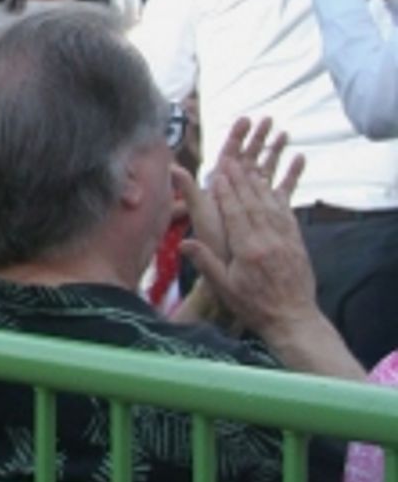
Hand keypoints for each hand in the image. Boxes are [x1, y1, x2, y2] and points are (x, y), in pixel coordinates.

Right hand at [178, 134, 316, 343]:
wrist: (293, 320)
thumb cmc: (256, 307)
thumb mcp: (226, 289)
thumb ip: (206, 263)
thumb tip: (184, 243)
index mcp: (248, 250)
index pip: (235, 213)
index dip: (226, 192)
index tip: (218, 175)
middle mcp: (268, 240)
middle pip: (252, 203)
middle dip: (241, 180)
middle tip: (232, 161)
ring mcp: (285, 240)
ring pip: (271, 205)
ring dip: (259, 185)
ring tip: (251, 168)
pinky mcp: (297, 244)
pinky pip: (287, 215)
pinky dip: (278, 199)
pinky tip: (274, 190)